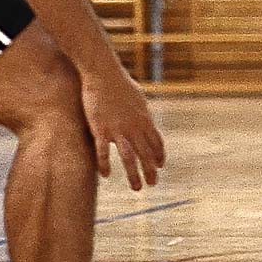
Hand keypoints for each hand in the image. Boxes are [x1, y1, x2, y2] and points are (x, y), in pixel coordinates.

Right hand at [80, 69, 166, 190]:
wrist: (103, 73)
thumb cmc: (120, 83)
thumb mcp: (138, 97)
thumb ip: (142, 111)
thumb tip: (145, 117)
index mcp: (144, 118)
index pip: (156, 142)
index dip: (159, 155)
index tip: (160, 166)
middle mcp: (134, 126)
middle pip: (146, 153)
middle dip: (151, 170)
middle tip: (153, 184)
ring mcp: (118, 129)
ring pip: (129, 157)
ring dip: (133, 174)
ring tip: (137, 188)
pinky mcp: (101, 129)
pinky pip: (103, 152)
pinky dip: (105, 164)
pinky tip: (106, 175)